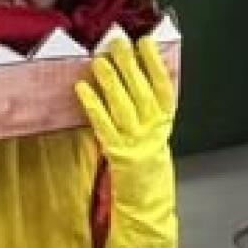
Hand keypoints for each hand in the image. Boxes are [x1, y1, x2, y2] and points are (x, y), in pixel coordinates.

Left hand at [75, 38, 178, 247]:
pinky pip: (103, 126)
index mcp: (165, 123)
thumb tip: (133, 77)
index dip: (155, 64)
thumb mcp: (154, 135)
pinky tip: (82, 90)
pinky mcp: (118, 154)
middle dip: (128, 66)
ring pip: (123, 105)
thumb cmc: (148, 168)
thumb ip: (147, 110)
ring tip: (98, 60)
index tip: (145, 42)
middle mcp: (154, 130)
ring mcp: (137, 142)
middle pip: (141, 91)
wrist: (149, 205)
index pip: (164, 87)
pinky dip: (93, 107)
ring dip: (111, 81)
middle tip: (115, 42)